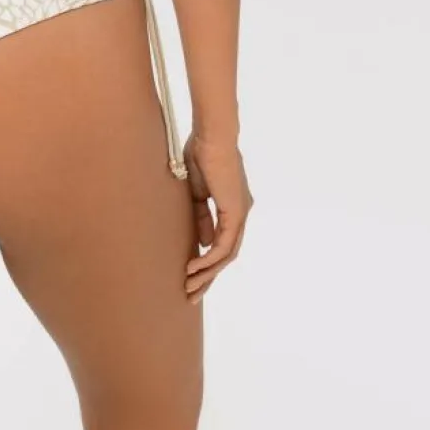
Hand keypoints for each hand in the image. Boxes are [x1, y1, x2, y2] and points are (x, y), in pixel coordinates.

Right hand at [182, 129, 253, 303]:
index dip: (207, 261)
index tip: (189, 274)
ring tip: (189, 287)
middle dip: (208, 276)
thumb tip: (204, 243)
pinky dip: (209, 260)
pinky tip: (193, 268)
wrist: (211, 135)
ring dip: (207, 273)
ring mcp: (240, 213)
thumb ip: (203, 217)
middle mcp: (241, 212)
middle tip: (191, 294)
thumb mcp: (198, 192)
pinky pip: (224, 245)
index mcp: (232, 205)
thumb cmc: (201, 153)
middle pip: (227, 254)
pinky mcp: (236, 213)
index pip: (222, 241)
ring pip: (227, 255)